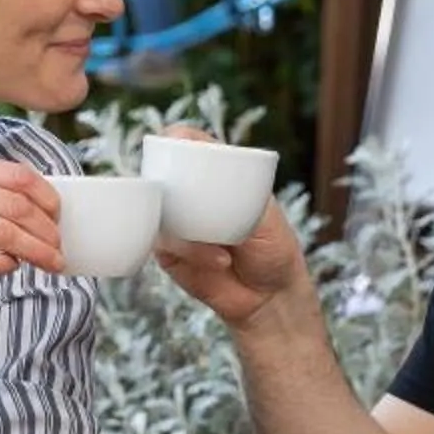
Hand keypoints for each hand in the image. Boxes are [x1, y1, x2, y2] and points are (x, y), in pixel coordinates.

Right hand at [0, 152, 65, 294]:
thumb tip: (37, 211)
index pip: (17, 175)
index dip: (47, 198)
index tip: (59, 218)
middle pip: (16, 205)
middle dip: (47, 231)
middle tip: (59, 250)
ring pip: (3, 231)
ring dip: (35, 251)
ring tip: (50, 264)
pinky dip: (2, 265)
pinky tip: (11, 268)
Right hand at [148, 131, 309, 331]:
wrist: (268, 296)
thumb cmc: (273, 248)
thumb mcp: (267, 214)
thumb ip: (245, 192)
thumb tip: (219, 173)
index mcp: (215, 178)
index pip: (189, 147)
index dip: (178, 137)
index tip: (176, 137)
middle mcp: (190, 197)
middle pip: (163, 174)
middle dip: (167, 177)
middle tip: (187, 193)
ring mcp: (176, 223)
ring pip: (160, 211)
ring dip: (188, 227)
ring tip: (225, 251)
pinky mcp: (168, 252)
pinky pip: (164, 243)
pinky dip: (191, 251)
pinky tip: (218, 261)